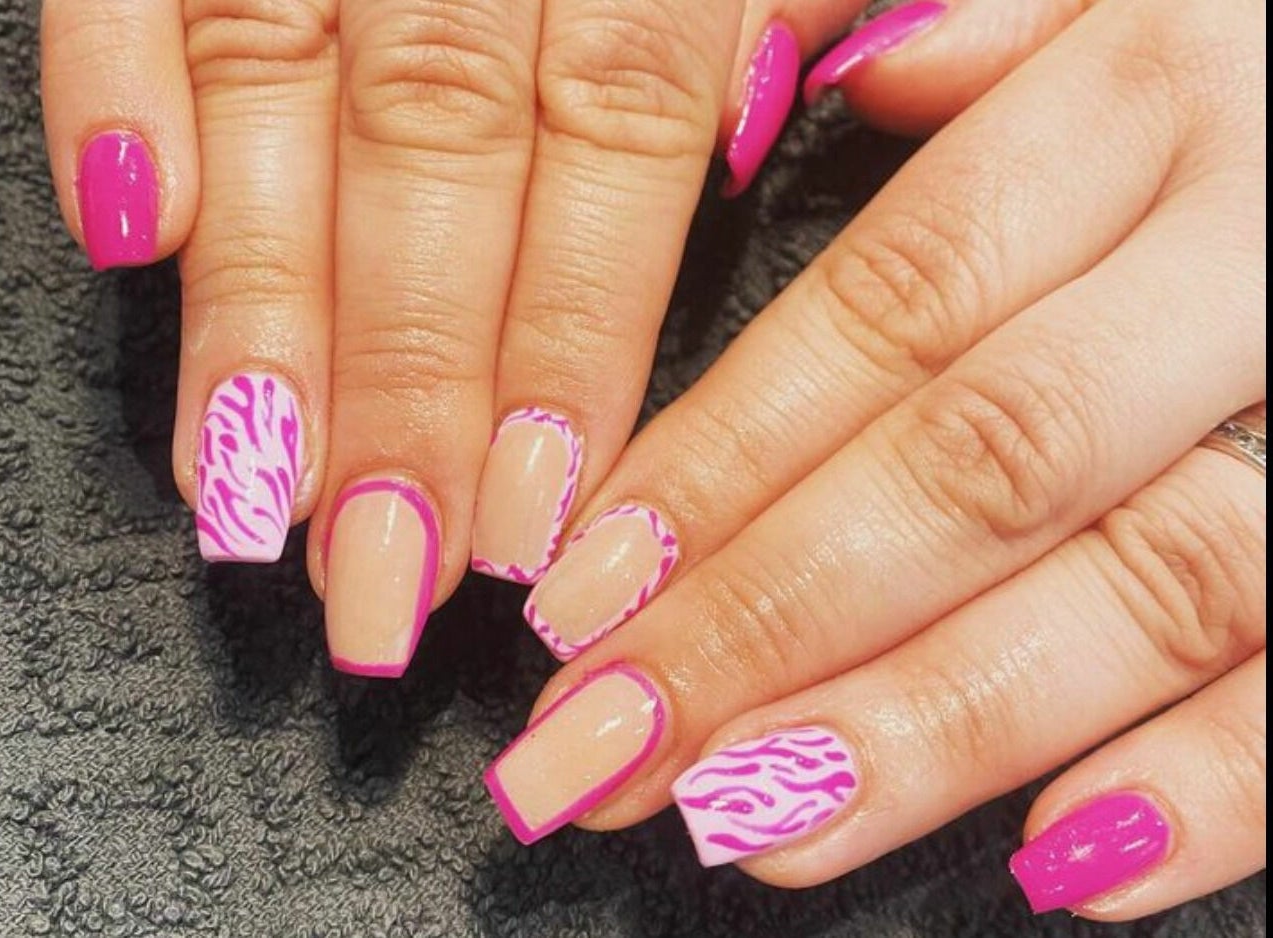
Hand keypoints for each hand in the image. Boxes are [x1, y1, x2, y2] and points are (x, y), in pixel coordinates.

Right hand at [38, 0, 732, 675]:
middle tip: (382, 574)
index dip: (573, 339)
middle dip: (408, 380)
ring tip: (251, 492)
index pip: (622, 135)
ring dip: (259, 303)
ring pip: (282, 86)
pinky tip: (122, 239)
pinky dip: (110, 84)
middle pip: (443, 150)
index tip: (535, 519)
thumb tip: (778, 125)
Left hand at [483, 0, 1265, 919]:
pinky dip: (1222, 781)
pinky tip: (1064, 863)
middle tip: (607, 743)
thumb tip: (842, 79)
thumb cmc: (1271, 56)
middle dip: (777, 620)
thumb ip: (997, 23)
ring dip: (935, 725)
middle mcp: (1259, 243)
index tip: (581, 593)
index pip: (891, 303)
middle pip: (979, 463)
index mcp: (1158, 88)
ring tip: (756, 820)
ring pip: (1145, 583)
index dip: (726, 460)